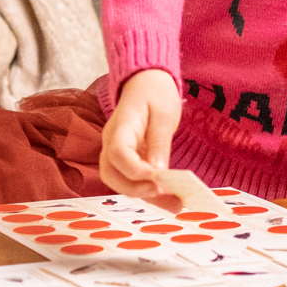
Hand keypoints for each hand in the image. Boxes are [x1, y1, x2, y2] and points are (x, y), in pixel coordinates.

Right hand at [98, 71, 183, 199]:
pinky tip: (171, 200)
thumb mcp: (164, 114)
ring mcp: (117, 153)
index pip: (117, 153)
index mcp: (120, 126)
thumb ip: (159, 143)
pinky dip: (150, 193)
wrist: (146, 82)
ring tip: (175, 204)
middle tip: (165, 194)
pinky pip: (133, 180)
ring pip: (120, 182)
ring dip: (145, 196)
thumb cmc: (155, 93)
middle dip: (136, 190)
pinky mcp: (128, 161)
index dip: (135, 171)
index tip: (158, 180)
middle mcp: (112, 142)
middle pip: (111, 174)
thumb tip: (158, 172)